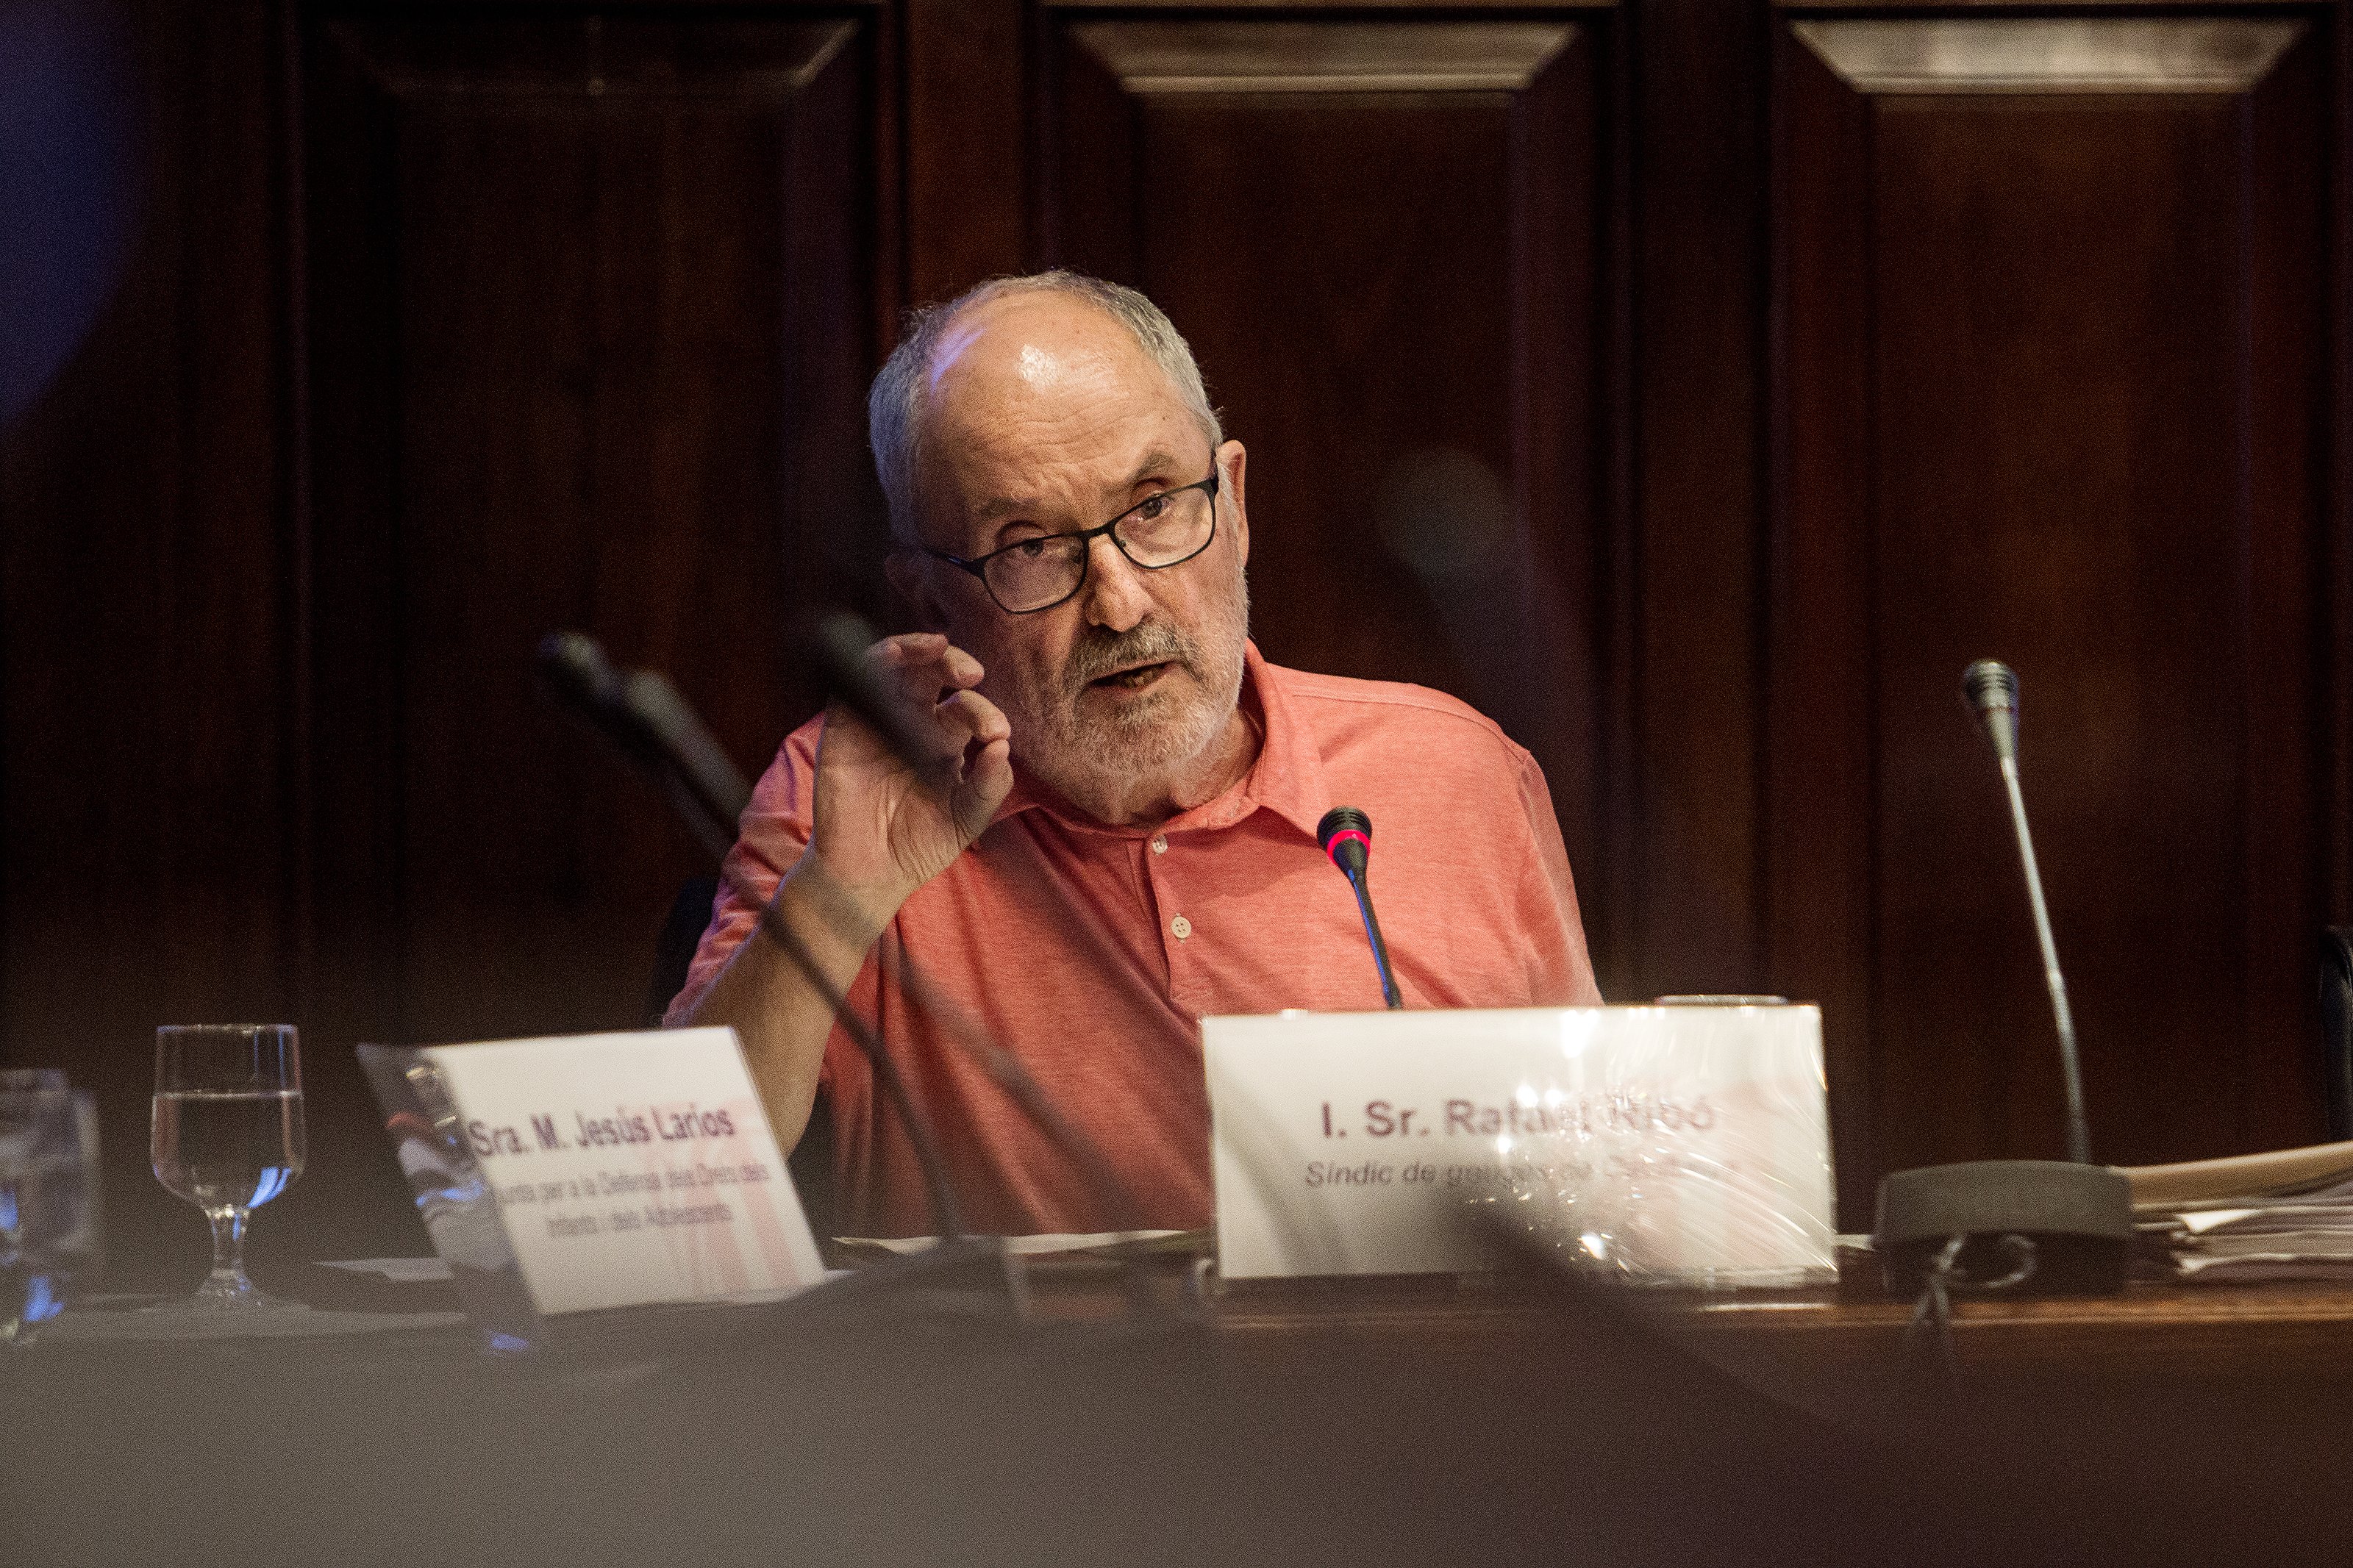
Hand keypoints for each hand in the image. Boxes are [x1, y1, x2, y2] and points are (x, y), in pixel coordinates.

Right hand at [803, 632, 1012, 921]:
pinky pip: (856, 684)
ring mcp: (878, 723)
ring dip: (915, 649)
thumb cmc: (919, 846)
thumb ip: (990, 786)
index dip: (984, 713)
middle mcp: (913, 725)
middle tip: (972, 674)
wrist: (870, 875)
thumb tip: (1003, 746)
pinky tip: (895, 655)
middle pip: (933, 675)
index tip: (997, 734)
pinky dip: (875, 661)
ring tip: (937, 646)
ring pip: (896, 668)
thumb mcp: (966, 819)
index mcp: (945, 743)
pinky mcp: (845, 729)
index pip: (966, 709)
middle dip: (954, 664)